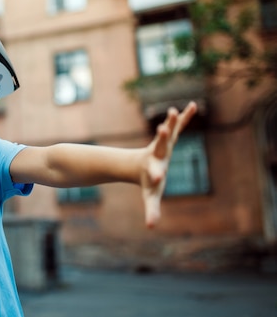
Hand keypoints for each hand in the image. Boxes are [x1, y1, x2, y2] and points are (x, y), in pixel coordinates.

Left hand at [141, 101, 196, 227]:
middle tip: (161, 129)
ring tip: (173, 111)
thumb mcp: (150, 196)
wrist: (138, 165)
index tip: (157, 177)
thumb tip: (151, 227)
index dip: (155, 176)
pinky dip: (186, 117)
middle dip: (161, 138)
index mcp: (153, 169)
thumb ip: (151, 210)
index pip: (154, 173)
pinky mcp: (169, 136)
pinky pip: (179, 126)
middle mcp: (157, 154)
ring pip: (168, 131)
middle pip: (158, 145)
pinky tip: (194, 105)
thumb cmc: (147, 182)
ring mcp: (162, 144)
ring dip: (172, 121)